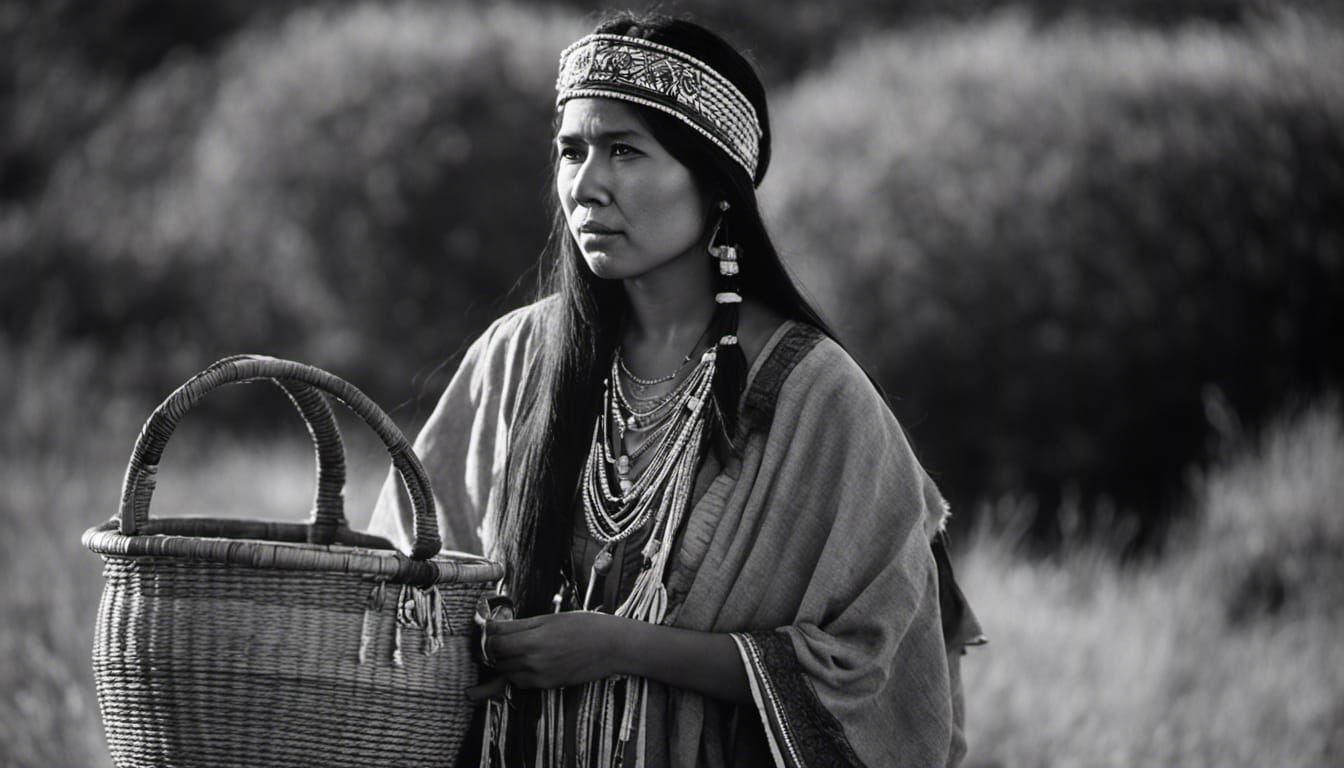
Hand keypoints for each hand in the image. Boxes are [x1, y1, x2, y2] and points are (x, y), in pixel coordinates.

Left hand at [483, 611, 628, 689]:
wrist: (612, 646)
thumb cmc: (584, 626)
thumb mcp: (550, 618)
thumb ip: (521, 624)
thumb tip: (496, 626)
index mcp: (533, 638)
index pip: (494, 639)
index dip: (488, 632)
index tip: (490, 626)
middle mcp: (533, 660)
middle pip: (496, 657)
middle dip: (493, 647)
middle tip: (499, 637)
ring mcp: (540, 675)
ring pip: (505, 672)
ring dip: (503, 661)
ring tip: (512, 649)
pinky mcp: (547, 685)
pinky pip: (519, 682)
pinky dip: (516, 674)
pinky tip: (525, 663)